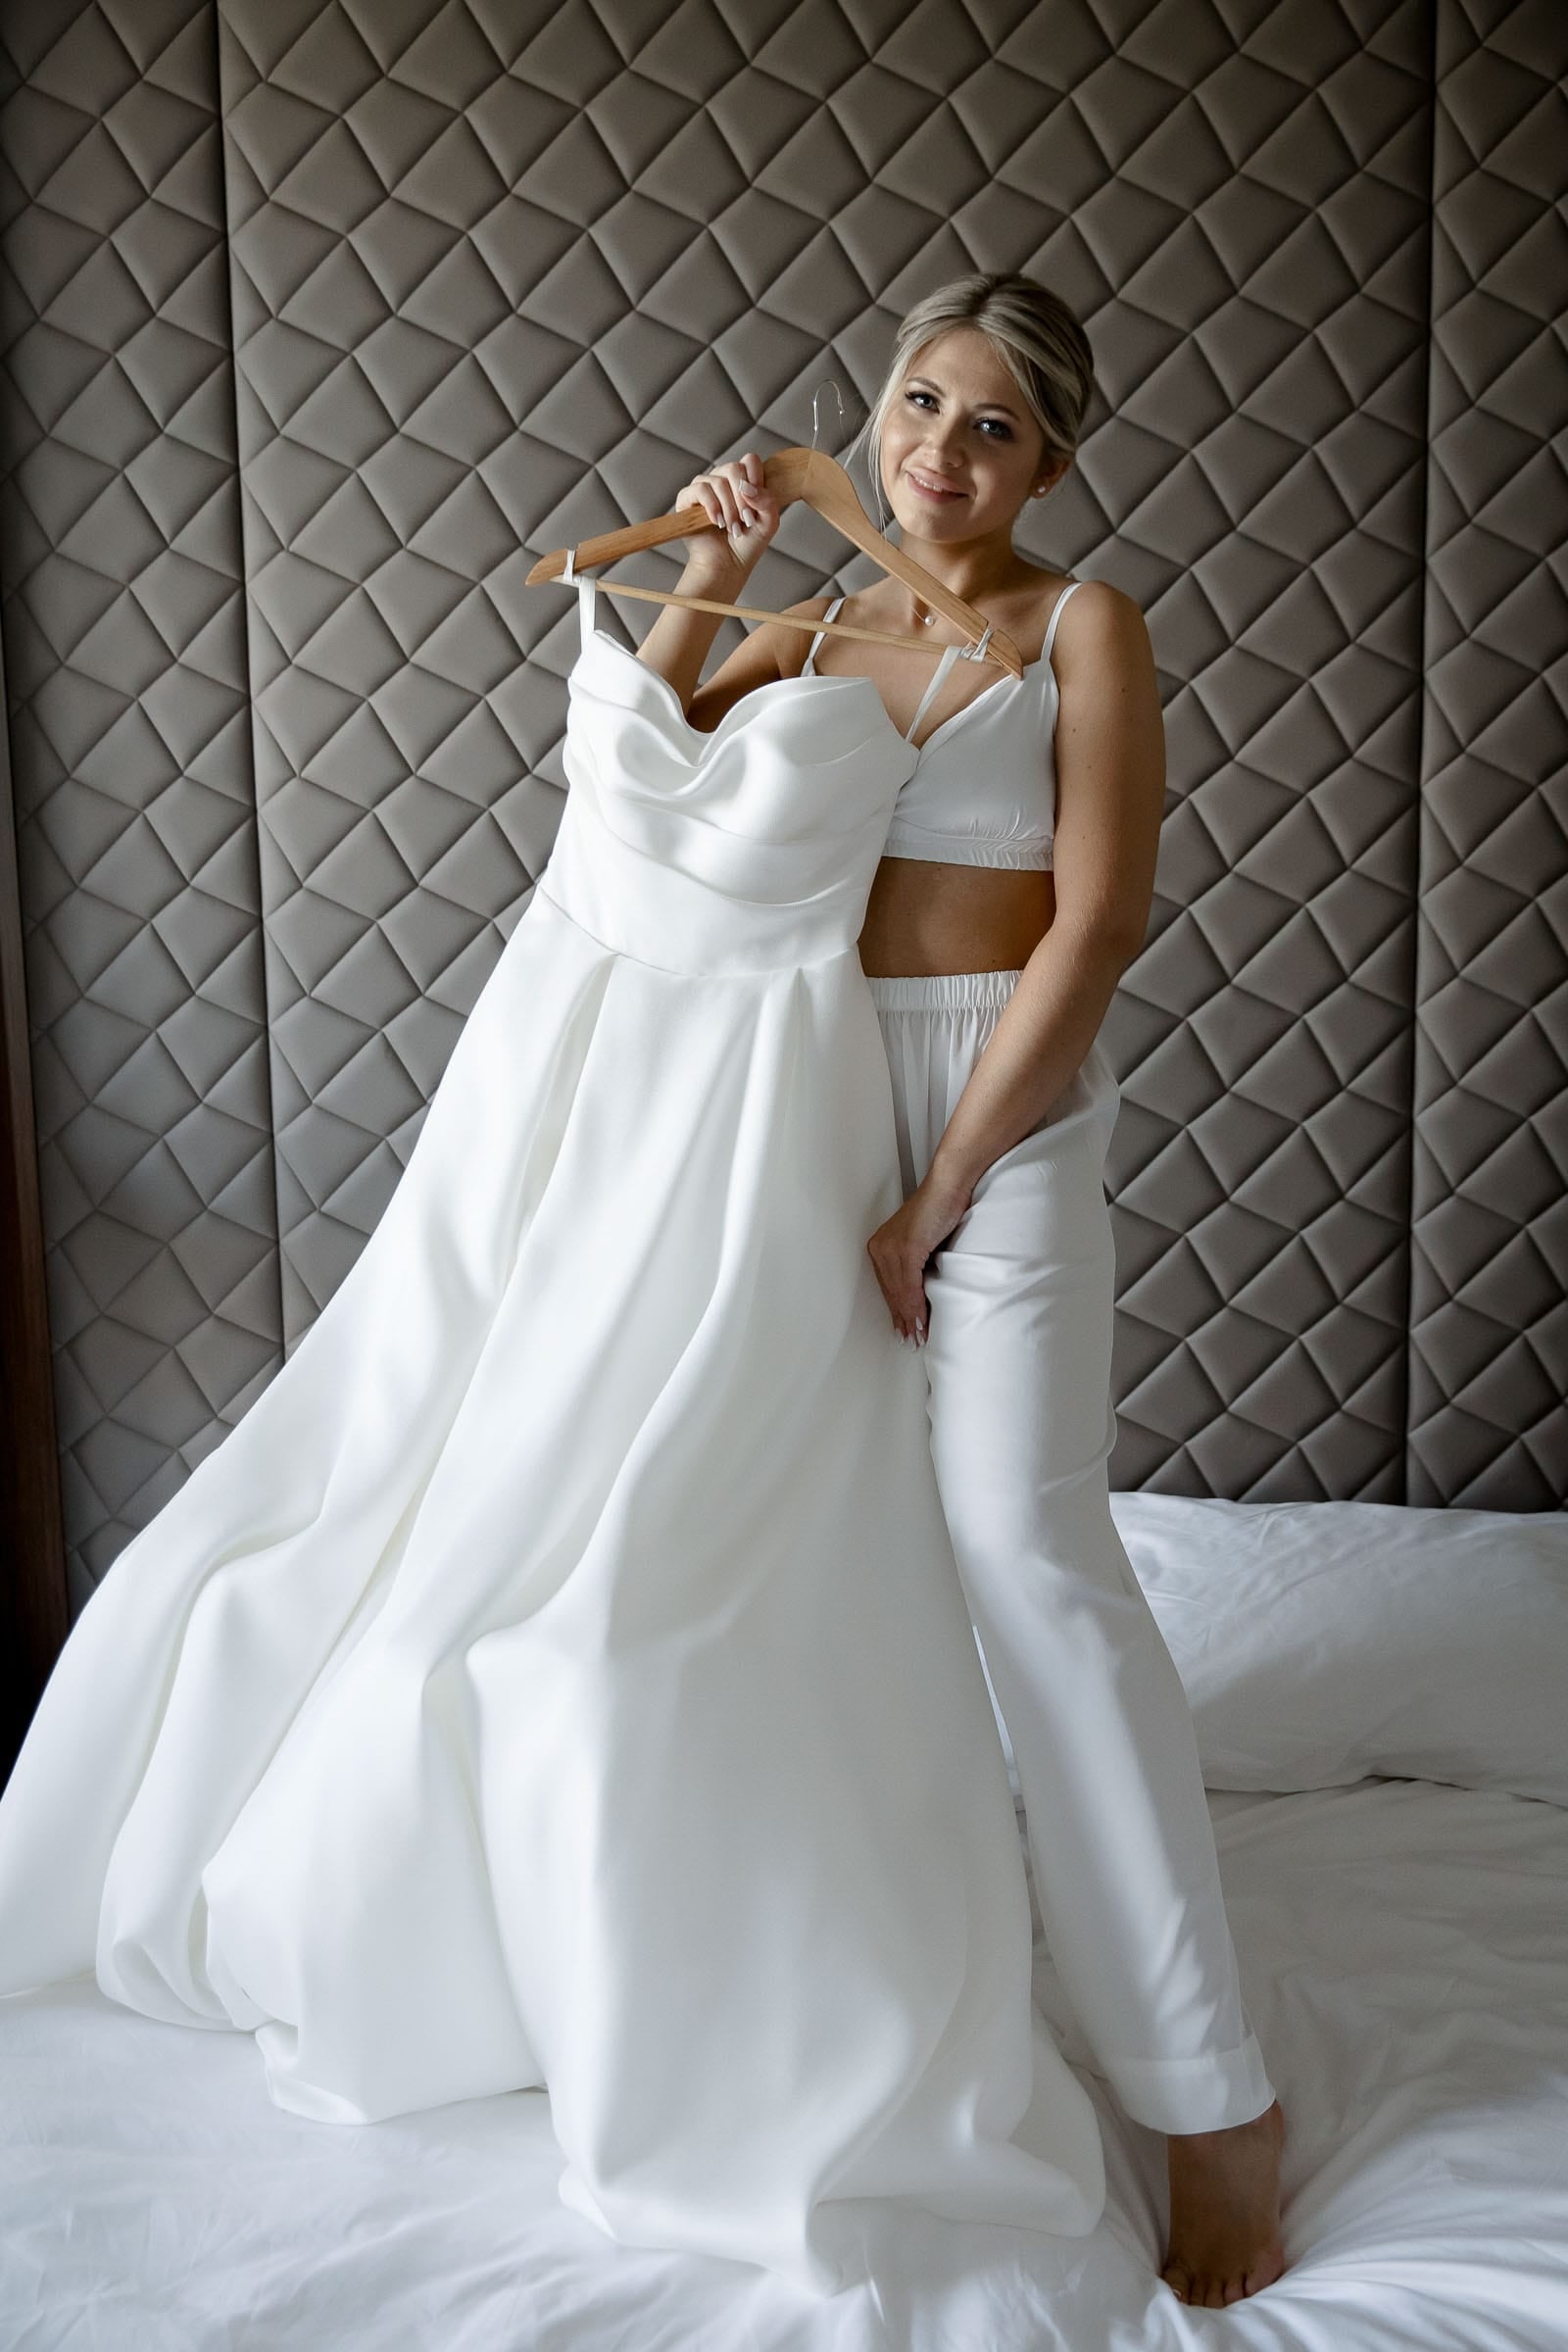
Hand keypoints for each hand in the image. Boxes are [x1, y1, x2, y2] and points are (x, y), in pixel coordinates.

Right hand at [672, 452, 780, 574]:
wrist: (727, 566)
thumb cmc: (747, 545)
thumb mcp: (769, 522)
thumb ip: (768, 501)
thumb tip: (745, 486)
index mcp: (742, 481)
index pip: (750, 461)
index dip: (756, 479)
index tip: (757, 506)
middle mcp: (722, 480)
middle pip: (734, 468)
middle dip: (743, 498)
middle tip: (746, 521)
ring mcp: (704, 488)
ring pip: (718, 480)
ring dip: (729, 508)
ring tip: (732, 528)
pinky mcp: (687, 499)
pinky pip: (700, 489)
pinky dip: (712, 506)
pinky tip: (717, 522)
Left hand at [865, 1168, 971, 1346]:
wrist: (950, 1186)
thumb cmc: (940, 1208)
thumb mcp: (924, 1242)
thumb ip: (917, 1265)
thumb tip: (919, 1293)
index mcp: (882, 1246)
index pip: (888, 1287)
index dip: (897, 1311)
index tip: (904, 1329)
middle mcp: (881, 1247)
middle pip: (891, 1293)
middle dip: (902, 1320)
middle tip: (910, 1341)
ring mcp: (892, 1248)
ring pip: (899, 1293)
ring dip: (910, 1319)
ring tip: (917, 1337)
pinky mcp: (906, 1248)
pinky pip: (909, 1285)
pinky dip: (916, 1306)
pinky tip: (921, 1321)